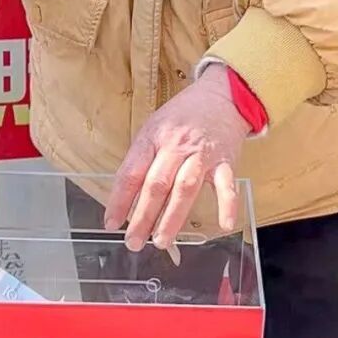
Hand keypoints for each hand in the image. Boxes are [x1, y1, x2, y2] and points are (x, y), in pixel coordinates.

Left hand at [105, 66, 248, 251]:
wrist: (222, 95)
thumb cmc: (183, 115)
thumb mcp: (155, 126)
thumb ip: (144, 157)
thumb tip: (129, 195)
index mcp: (153, 137)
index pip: (132, 172)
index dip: (119, 199)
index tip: (111, 223)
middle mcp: (176, 146)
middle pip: (156, 185)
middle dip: (143, 216)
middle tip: (133, 242)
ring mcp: (202, 154)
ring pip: (185, 188)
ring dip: (172, 217)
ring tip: (161, 240)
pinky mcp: (225, 160)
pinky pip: (226, 185)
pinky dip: (226, 205)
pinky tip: (223, 224)